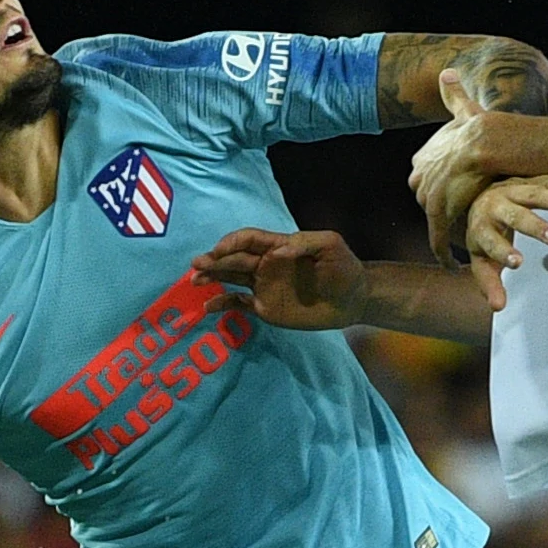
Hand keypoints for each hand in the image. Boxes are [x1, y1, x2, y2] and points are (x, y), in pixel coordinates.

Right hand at [192, 228, 366, 330]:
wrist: (353, 299)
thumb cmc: (343, 268)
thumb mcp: (329, 245)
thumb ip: (303, 244)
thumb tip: (275, 254)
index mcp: (278, 246)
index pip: (249, 239)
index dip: (232, 242)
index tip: (219, 251)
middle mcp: (266, 264)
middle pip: (234, 259)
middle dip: (214, 260)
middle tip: (196, 265)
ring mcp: (264, 286)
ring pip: (231, 279)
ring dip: (212, 277)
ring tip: (194, 280)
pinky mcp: (266, 308)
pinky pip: (239, 304)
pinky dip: (222, 304)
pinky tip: (208, 306)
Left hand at [406, 66, 502, 266]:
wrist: (490, 142)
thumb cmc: (485, 128)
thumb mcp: (465, 110)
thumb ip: (454, 95)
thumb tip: (446, 72)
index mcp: (426, 156)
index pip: (421, 175)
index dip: (434, 185)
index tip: (445, 195)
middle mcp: (422, 175)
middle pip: (425, 200)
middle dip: (436, 212)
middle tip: (451, 226)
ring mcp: (429, 194)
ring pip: (433, 220)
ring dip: (442, 235)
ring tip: (453, 248)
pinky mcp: (441, 212)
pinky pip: (439, 237)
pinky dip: (444, 253)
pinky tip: (450, 265)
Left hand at [458, 171, 547, 311]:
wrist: (475, 196)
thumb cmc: (483, 234)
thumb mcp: (481, 259)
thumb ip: (489, 283)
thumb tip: (499, 307)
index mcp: (481, 229)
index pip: (491, 242)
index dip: (503, 252)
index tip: (518, 262)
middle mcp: (495, 207)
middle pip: (515, 216)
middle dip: (535, 226)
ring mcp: (511, 191)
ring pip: (532, 194)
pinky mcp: (526, 182)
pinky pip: (543, 179)